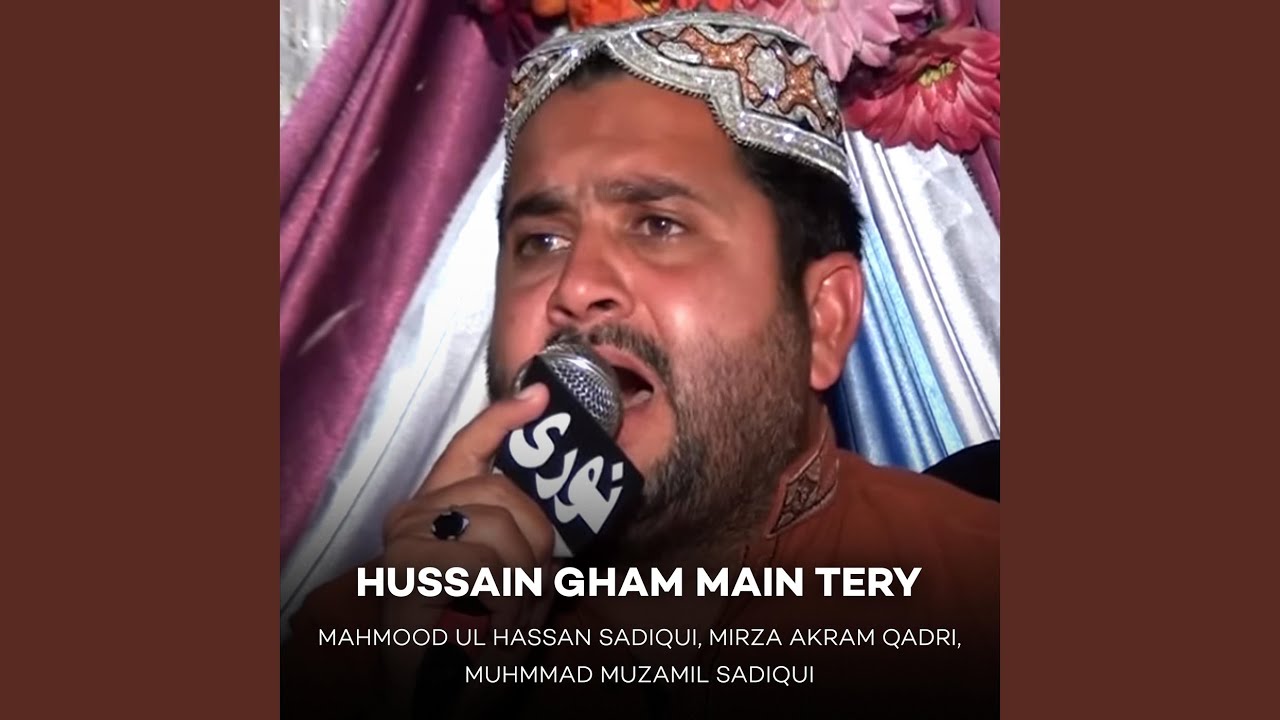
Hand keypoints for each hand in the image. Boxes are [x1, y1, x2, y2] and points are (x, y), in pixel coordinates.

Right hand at [378, 383, 557, 705]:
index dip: (505, 418)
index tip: (540, 396)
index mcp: (440, 509)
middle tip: (530, 589)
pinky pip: (484, 563)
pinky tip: (484, 625)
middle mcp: (416, 515)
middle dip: (537, 544)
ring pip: (501, 529)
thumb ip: (528, 544)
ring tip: (503, 617)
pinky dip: (499, 600)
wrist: (431, 699)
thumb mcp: (513, 586)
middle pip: (506, 495)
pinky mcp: (407, 564)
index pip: (470, 445)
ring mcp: (408, 537)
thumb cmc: (473, 643)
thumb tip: (560, 511)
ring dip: (520, 582)